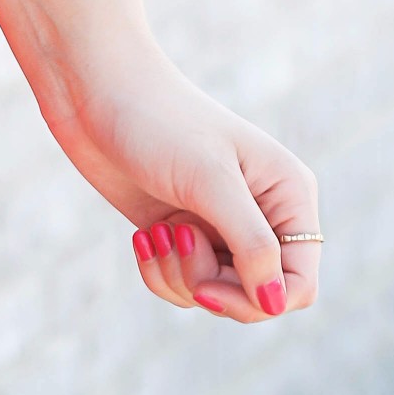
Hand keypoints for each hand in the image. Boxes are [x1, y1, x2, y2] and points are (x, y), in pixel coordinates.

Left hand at [50, 42, 320, 326]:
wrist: (95, 88)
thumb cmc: (158, 121)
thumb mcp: (209, 182)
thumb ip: (252, 244)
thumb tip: (276, 305)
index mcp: (288, 196)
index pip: (298, 283)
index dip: (258, 300)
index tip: (208, 287)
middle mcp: (260, 216)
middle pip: (255, 297)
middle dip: (210, 284)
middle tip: (177, 238)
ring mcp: (218, 226)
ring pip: (215, 295)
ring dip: (179, 276)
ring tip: (158, 231)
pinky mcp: (180, 232)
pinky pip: (181, 285)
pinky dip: (159, 272)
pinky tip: (143, 236)